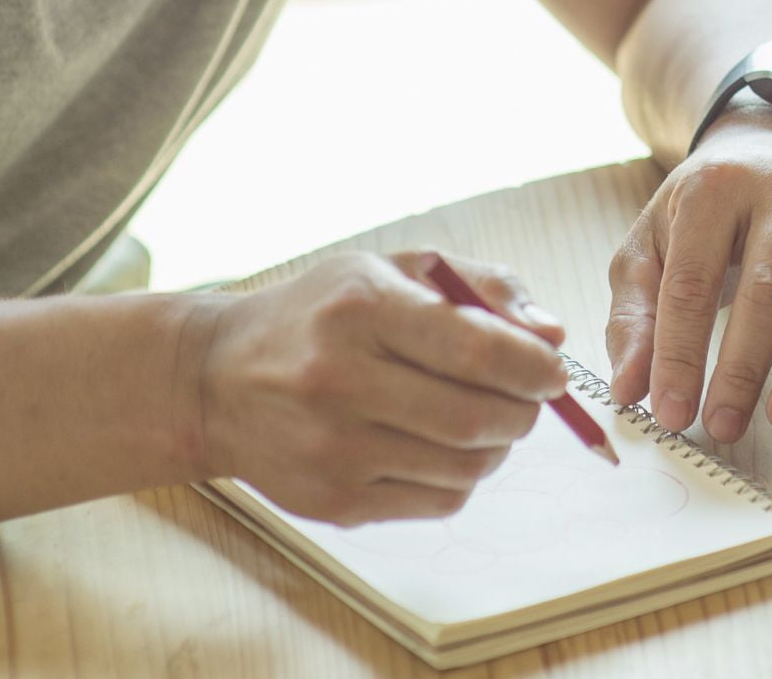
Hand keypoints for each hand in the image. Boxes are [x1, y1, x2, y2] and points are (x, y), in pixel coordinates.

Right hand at [188, 250, 567, 524]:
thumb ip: (482, 288)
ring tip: (486, 419)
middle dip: (525, 410)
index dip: (532, 365)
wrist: (218, 378)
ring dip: (498, 445)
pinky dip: (462, 477)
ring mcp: (332, 449)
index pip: (473, 347)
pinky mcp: (332, 502)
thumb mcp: (392, 270)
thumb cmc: (323, 313)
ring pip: (465, 466)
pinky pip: (437, 501)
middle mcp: (340, 380)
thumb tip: (553, 333)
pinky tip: (444, 447)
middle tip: (529, 397)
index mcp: (361, 309)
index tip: (551, 369)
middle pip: (476, 417)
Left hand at [605, 105, 771, 442]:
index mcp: (713, 190)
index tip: (672, 411)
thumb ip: (634, 314)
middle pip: (765, 288)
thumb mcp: (650, 243)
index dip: (680, 352)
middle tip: (723, 424)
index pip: (693, 282)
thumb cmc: (704, 208)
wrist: (768, 145)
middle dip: (742, 366)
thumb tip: (628, 387)